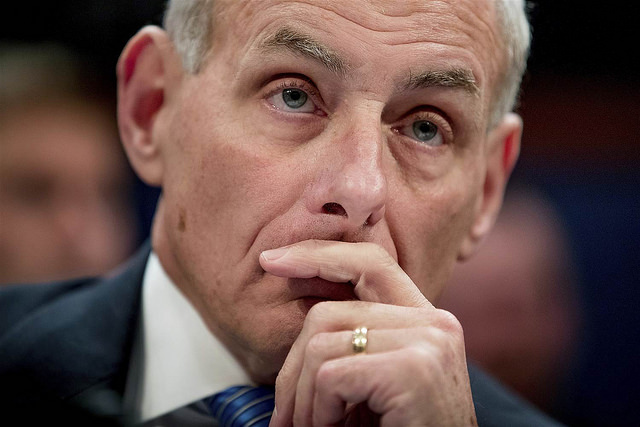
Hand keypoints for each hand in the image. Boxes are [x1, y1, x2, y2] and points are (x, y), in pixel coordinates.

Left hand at [260, 240, 476, 425]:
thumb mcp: (374, 383)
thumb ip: (352, 341)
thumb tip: (295, 300)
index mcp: (424, 319)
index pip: (369, 262)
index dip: (318, 255)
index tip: (272, 261)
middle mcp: (433, 322)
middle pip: (327, 313)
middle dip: (292, 370)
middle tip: (284, 418)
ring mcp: (427, 341)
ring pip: (321, 346)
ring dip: (303, 400)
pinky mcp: (414, 369)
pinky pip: (331, 375)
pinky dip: (318, 412)